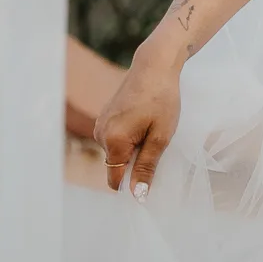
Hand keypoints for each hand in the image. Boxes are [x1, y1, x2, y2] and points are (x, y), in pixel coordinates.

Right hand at [95, 45, 183, 200]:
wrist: (155, 66)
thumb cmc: (162, 100)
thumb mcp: (160, 136)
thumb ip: (146, 167)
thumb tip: (137, 195)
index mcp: (113, 142)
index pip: (115, 179)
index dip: (132, 184)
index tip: (150, 179)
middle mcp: (100, 134)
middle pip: (117, 164)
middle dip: (135, 162)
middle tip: (158, 144)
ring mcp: (100, 124)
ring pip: (117, 151)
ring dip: (133, 148)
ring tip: (152, 129)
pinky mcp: (104, 117)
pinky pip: (116, 138)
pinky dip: (129, 137)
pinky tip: (144, 121)